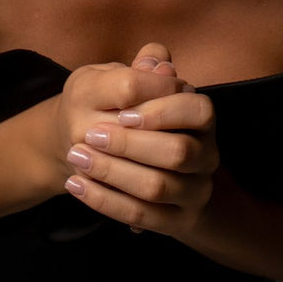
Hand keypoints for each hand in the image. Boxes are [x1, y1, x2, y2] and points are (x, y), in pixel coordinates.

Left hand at [62, 43, 218, 237]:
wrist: (135, 164)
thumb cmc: (129, 113)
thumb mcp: (130, 83)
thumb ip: (143, 70)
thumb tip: (154, 60)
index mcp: (202, 117)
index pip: (198, 110)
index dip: (161, 111)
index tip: (121, 113)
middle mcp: (207, 154)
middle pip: (178, 152)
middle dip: (130, 145)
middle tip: (89, 135)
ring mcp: (195, 191)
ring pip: (158, 187)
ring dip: (113, 173)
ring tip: (76, 157)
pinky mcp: (176, 221)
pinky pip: (141, 216)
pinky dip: (105, 201)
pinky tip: (75, 185)